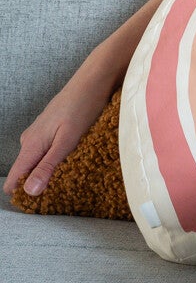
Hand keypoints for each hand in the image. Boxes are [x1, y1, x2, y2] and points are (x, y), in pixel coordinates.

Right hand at [3, 61, 115, 199]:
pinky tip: (74, 158)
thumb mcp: (68, 140)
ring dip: (51, 171)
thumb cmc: (83, 106)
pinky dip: (57, 158)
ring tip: (72, 174)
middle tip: (64, 189)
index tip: (42, 205)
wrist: (95, 78)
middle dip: (40, 184)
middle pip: (25, 173)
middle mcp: (30, 139)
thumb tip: (29, 191)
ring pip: (37, 162)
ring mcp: (40, 133)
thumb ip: (47, 165)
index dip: (24, 195)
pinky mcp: (51, 129)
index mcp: (31, 144)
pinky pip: (46, 151)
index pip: (14, 179)